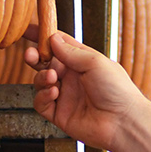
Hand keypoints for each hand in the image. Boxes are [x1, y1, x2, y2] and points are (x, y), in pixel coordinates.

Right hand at [24, 32, 145, 151]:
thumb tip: (53, 38)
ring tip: (51, 77)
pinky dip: (43, 96)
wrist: (123, 121)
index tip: (28, 30)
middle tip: (31, 55)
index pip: (58, 45)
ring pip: (40, 82)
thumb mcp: (94, 62)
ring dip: (41, 77)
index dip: (43, 36)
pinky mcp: (59, 114)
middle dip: (35, 57)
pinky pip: (41, 103)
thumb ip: (71, 51)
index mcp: (82, 62)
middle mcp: (72, 78)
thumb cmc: (118, 90)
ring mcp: (65, 96)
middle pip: (45, 63)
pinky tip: (54, 93)